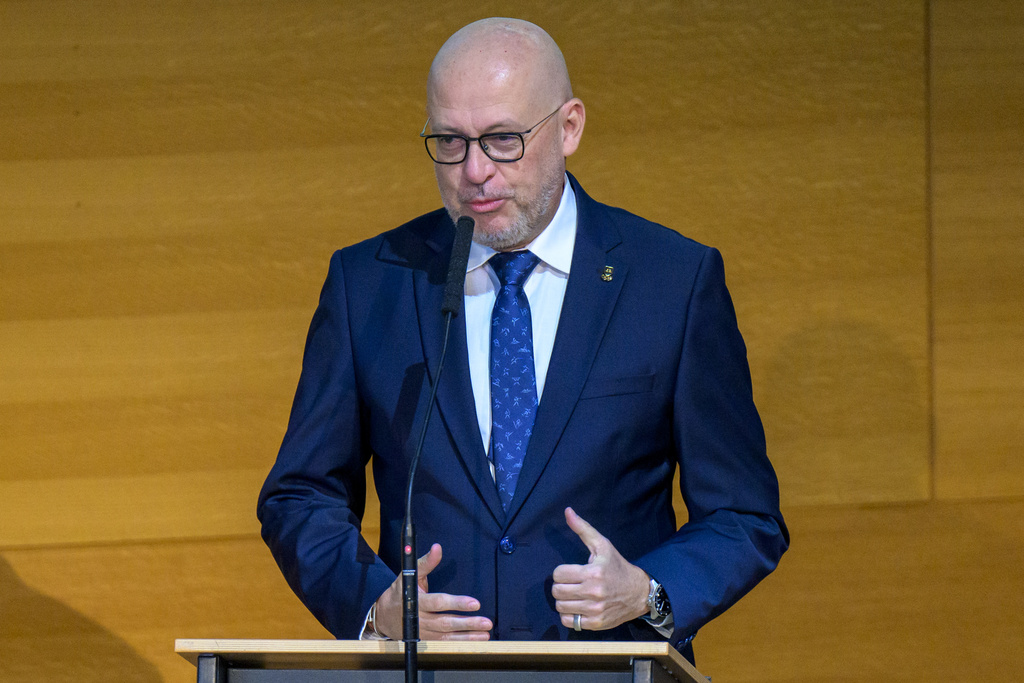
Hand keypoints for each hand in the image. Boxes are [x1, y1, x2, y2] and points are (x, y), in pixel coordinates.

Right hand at [373, 543, 492, 639]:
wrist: (384, 615)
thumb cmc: (401, 591)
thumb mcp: (410, 574)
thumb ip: (426, 562)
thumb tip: (437, 547)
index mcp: (416, 601)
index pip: (438, 602)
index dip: (457, 603)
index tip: (475, 603)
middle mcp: (419, 619)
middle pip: (445, 623)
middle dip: (467, 623)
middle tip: (486, 622)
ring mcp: (422, 632)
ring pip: (447, 636)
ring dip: (467, 636)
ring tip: (485, 633)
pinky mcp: (425, 639)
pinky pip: (444, 643)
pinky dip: (460, 642)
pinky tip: (475, 640)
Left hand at [551, 507, 650, 630]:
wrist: (639, 592)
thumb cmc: (617, 567)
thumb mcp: (602, 545)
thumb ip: (583, 529)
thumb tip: (567, 511)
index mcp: (593, 572)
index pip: (558, 574)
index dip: (561, 572)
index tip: (571, 572)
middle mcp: (593, 592)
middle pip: (557, 591)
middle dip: (561, 586)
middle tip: (571, 583)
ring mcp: (595, 610)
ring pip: (560, 607)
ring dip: (564, 601)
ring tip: (574, 595)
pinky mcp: (596, 623)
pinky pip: (569, 622)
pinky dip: (570, 615)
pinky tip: (578, 607)